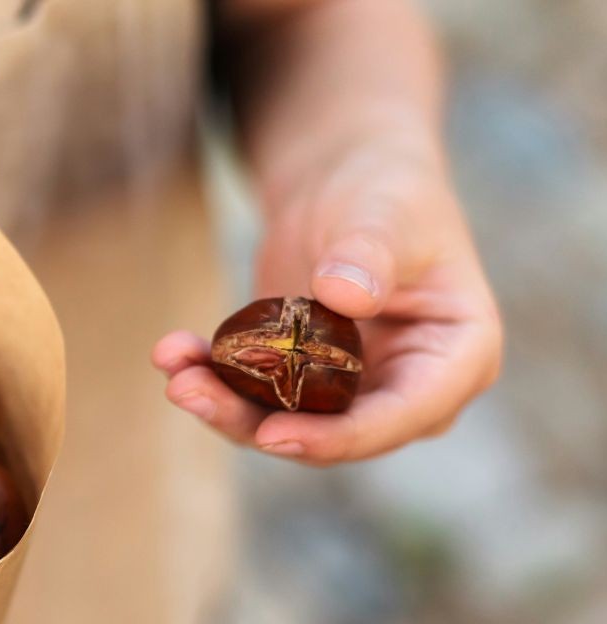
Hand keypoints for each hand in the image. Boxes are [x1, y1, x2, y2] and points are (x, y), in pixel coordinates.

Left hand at [153, 143, 501, 463]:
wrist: (347, 178)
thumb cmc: (383, 189)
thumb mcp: (383, 213)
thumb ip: (371, 254)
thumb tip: (346, 297)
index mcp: (459, 358)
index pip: (401, 417)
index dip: (337, 437)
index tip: (272, 434)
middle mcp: (409, 390)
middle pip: (332, 434)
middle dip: (254, 423)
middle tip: (187, 392)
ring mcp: (354, 393)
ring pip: (284, 423)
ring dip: (222, 404)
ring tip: (171, 366)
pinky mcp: (304, 385)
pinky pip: (256, 397)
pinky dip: (212, 378)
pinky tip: (171, 350)